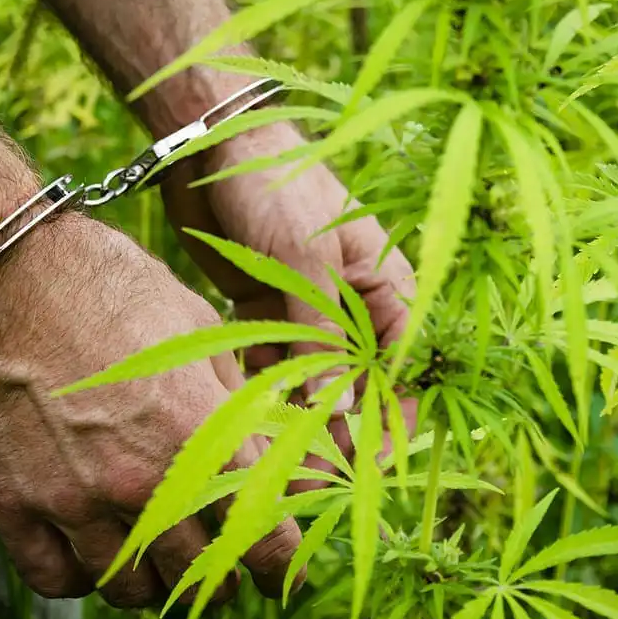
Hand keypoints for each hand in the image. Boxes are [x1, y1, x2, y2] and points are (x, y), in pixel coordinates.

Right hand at [0, 213, 302, 606]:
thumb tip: (271, 449)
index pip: (260, 530)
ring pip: (129, 588)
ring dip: (155, 585)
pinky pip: (56, 579)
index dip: (280, 562)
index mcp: (198, 431)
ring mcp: (71, 496)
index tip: (283, 571)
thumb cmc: (107, 286)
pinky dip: (83, 579)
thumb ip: (238, 399)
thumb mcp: (198, 328)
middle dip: (221, 577)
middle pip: (196, 570)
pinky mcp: (12, 501)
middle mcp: (139, 477)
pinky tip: (94, 557)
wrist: (1, 271)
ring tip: (161, 566)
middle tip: (224, 570)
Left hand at [161, 122, 418, 485]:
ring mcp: (309, 311)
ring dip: (296, 415)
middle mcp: (353, 307)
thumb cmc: (277, 188)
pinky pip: (271, 362)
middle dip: (339, 429)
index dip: (389, 421)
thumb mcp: (305, 261)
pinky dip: (261, 387)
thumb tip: (331, 412)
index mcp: (386, 288)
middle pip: (357, 383)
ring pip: (311, 379)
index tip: (366, 467)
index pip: (402, 369)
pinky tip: (245, 416)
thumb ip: (319, 336)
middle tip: (310, 473)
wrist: (214, 145)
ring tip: (274, 457)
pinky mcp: (267, 310)